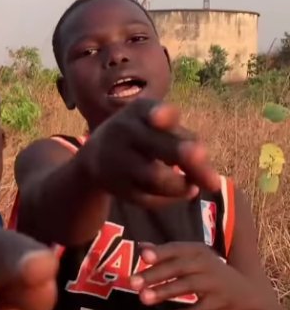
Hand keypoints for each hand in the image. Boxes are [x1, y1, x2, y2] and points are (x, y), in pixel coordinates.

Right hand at [78, 98, 220, 208]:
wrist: (95, 156)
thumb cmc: (141, 136)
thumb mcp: (156, 125)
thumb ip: (186, 141)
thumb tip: (211, 180)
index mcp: (138, 111)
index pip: (148, 110)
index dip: (159, 115)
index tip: (161, 119)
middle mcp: (124, 132)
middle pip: (156, 146)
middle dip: (183, 157)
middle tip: (213, 179)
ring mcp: (117, 160)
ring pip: (154, 177)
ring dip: (181, 185)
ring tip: (193, 186)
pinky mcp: (117, 186)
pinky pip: (148, 198)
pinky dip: (170, 199)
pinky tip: (182, 192)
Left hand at [130, 242, 266, 309]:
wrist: (247, 292)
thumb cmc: (208, 271)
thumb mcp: (192, 258)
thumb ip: (166, 253)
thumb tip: (141, 246)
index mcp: (196, 250)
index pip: (175, 249)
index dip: (160, 252)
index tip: (143, 257)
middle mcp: (206, 264)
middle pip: (177, 268)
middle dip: (154, 275)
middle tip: (133, 283)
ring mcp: (214, 283)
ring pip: (186, 286)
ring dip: (164, 292)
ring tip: (144, 299)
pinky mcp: (219, 302)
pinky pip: (200, 309)